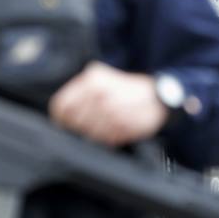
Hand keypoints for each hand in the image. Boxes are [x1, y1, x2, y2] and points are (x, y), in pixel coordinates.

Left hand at [48, 62, 168, 145]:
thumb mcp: (100, 77)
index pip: (62, 107)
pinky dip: (107, 138)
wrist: (157, 97)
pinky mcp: (124, 128)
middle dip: (79, 126)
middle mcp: (100, 97)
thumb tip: (61, 111)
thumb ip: (79, 91)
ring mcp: (112, 113)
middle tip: (88, 123)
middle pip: (74, 122)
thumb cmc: (126, 88)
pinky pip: (105, 140)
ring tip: (104, 125)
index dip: (61, 117)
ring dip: (94, 133)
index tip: (65, 121)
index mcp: (92, 82)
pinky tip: (115, 129)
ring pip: (88, 133)